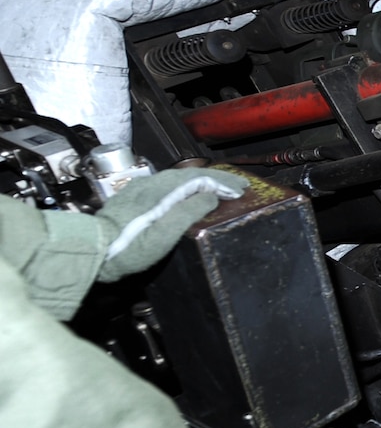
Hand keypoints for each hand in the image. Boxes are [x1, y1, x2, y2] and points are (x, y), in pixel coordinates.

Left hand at [97, 168, 245, 280]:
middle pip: (190, 175)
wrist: (92, 252)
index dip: (222, 183)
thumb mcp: (164, 236)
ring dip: (202, 182)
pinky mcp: (133, 197)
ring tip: (220, 189)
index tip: (242, 189)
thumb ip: (188, 212)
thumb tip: (210, 196)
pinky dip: (186, 186)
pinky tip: (191, 194)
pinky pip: (167, 185)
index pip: (199, 178)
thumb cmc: (129, 249)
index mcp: (160, 190)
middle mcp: (150, 183)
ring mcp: (140, 188)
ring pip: (178, 178)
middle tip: (239, 187)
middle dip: (217, 180)